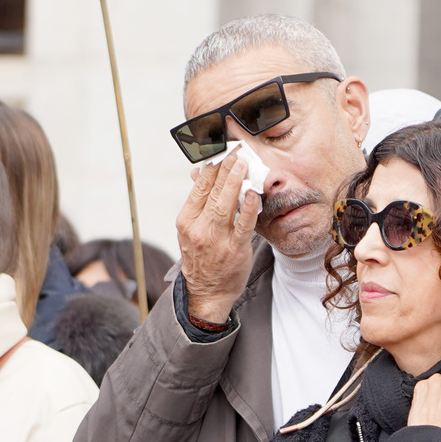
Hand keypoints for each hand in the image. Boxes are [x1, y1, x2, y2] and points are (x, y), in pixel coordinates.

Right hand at [175, 152, 259, 322]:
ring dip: (235, 182)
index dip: (211, 166)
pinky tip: (253, 192)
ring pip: (225, 205)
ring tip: (243, 163)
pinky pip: (243, 225)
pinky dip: (248, 208)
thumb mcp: (192, 229)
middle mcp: (199, 228)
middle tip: (236, 150)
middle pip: (212, 192)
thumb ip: (199, 203)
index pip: (199, 187)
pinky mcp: (235, 249)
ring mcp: (217, 239)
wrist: (207, 292)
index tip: (220, 149)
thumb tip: (201, 172)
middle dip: (225, 168)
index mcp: (186, 220)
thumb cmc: (202, 256)